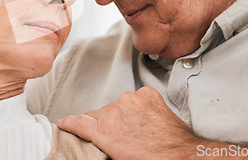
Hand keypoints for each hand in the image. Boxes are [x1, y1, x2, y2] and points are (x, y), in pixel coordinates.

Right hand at [57, 86, 201, 159]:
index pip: (78, 122)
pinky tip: (145, 119)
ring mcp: (131, 99)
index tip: (64, 123)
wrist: (182, 156)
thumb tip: (94, 139)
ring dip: (121, 114)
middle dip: (101, 123)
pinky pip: (136, 98)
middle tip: (114, 135)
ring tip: (134, 128)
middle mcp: (114, 110)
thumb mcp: (116, 157)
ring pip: (117, 104)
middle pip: (98, 113)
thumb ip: (100, 142)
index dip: (70, 123)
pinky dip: (137, 106)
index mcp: (104, 130)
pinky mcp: (147, 93)